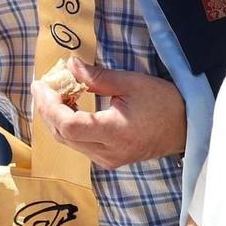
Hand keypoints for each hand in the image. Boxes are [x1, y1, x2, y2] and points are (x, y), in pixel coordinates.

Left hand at [30, 58, 186, 167]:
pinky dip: (67, 126)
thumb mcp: (131, 83)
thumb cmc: (163, 103)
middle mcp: (107, 152)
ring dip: (55, 118)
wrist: (186, 128)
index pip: (69, 126)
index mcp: (114, 133)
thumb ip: (97, 77)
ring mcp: (106, 159)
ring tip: (55, 92)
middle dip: (47, 110)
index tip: (40, 85)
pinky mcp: (108, 159)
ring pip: (68, 142)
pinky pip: (78, 145)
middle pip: (63, 135)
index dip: (50, 106)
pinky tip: (70, 106)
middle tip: (43, 85)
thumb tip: (70, 65)